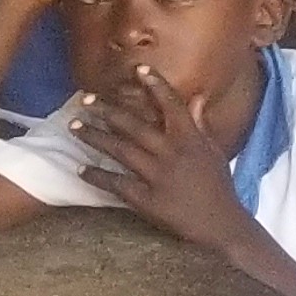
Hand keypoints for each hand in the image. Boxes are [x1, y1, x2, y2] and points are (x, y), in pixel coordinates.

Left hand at [77, 62, 249, 251]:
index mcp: (191, 140)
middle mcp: (172, 153)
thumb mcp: (214, 152)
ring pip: (120, 150)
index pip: (172, 105)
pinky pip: (115, 183)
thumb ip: (201, 124)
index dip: (156, 85)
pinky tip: (79, 168)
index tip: (139, 70)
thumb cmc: (219, 187)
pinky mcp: (146, 199)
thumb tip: (196, 97)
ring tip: (74, 126)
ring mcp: (157, 176)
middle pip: (134, 125)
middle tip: (85, 99)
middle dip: (108, 110)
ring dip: (95, 137)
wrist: (220, 225)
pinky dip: (96, 175)